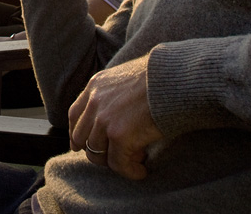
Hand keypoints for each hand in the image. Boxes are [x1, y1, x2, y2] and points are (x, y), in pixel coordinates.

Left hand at [67, 54, 161, 179]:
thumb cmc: (160, 78)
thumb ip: (113, 95)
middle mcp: (95, 102)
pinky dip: (130, 171)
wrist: (175, 78)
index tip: (85, 147)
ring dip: (116, 161)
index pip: (75, 116)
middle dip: (98, 151)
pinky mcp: (119, 135)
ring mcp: (105, 119)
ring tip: (137, 159)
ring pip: (97, 155)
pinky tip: (142, 170)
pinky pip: (118, 164)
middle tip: (119, 155)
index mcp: (95, 86)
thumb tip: (116, 116)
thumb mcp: (127, 78)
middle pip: (81, 138)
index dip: (78, 135)